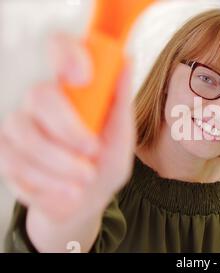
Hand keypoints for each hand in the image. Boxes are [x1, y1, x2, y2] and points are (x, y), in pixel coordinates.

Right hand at [0, 34, 135, 222]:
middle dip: (68, 129)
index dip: (67, 54)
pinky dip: (47, 182)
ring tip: (85, 178)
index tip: (84, 77)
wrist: (85, 202)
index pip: (60, 49)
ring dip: (60, 163)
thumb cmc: (104, 161)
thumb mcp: (121, 134)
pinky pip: (14, 162)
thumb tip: (127, 61)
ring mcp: (19, 125)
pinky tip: (68, 190)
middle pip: (40, 95)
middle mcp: (42, 100)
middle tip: (92, 151)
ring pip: (25, 134)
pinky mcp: (5, 152)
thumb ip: (120, 100)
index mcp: (74, 89)